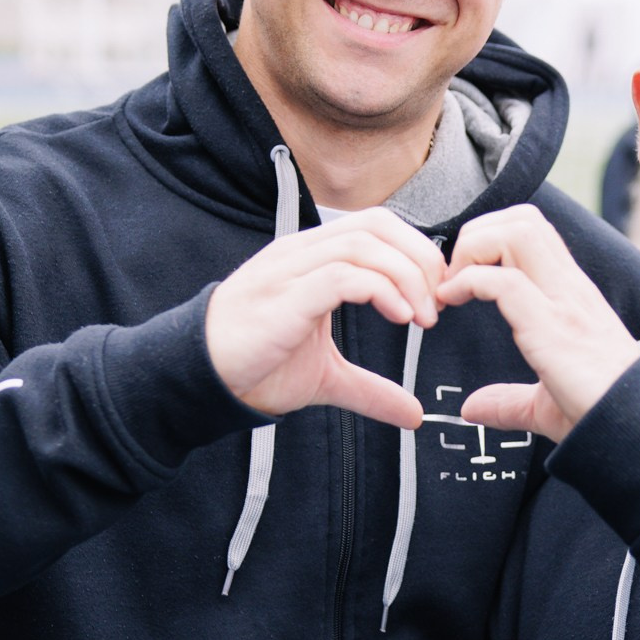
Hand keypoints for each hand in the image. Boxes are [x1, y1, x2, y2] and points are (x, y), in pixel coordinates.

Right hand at [205, 208, 441, 427]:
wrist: (202, 379)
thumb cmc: (256, 366)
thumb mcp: (327, 377)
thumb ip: (370, 388)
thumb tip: (413, 414)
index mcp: (313, 258)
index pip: (376, 226)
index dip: (416, 252)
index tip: (436, 295)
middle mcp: (301, 253)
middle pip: (377, 225)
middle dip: (420, 259)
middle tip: (437, 304)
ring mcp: (290, 270)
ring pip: (362, 245)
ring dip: (406, 277)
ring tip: (422, 317)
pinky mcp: (283, 297)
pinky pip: (340, 275)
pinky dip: (378, 289)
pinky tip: (398, 317)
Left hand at [438, 206, 639, 442]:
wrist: (636, 431)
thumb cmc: (599, 414)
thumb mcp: (546, 403)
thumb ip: (508, 401)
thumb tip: (473, 407)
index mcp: (571, 296)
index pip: (533, 232)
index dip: (488, 240)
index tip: (461, 278)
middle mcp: (569, 289)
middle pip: (523, 219)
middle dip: (476, 234)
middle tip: (452, 277)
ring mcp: (563, 303)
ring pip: (516, 233)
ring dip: (473, 250)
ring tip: (453, 288)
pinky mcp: (552, 327)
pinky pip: (504, 281)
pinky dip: (468, 282)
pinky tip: (451, 303)